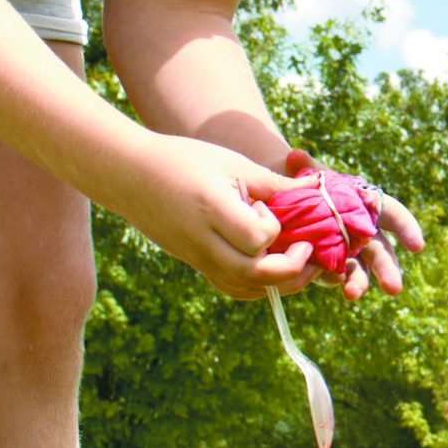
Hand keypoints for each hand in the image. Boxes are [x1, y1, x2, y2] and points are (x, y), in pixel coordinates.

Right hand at [117, 136, 319, 300]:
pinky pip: (230, 286)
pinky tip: (271, 267)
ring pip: (244, 287)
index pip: (257, 238)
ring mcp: (197, 257)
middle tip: (309, 252)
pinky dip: (256, 284)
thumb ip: (272, 182)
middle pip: (254, 274)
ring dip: (279, 282)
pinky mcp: (194, 263)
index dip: (274, 228)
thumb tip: (316, 188)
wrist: (131, 176)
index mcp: (212, 210)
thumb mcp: (230, 162)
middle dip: (292, 270)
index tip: (269, 208)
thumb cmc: (183, 159)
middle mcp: (203, 241)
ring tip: (299, 263)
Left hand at [281, 149, 424, 299]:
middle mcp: (364, 233)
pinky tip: (331, 283)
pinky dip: (333, 279)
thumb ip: (306, 168)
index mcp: (368, 207)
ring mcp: (348, 252)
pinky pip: (335, 275)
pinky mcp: (329, 266)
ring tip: (352, 294)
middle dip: (388, 270)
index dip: (406, 229)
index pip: (393, 216)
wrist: (285, 201)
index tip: (417, 246)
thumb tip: (295, 156)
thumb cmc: (307, 183)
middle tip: (393, 288)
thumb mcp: (310, 175)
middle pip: (381, 252)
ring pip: (359, 270)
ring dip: (359, 283)